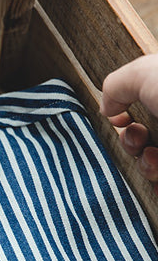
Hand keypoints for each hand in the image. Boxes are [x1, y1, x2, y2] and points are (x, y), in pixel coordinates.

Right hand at [100, 54, 157, 182]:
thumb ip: (115, 84)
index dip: (125, 120)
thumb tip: (106, 107)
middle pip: (143, 141)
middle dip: (131, 144)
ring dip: (145, 167)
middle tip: (139, 139)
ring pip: (152, 166)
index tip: (122, 120)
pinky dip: (156, 188)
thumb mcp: (144, 72)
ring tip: (154, 159)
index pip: (141, 112)